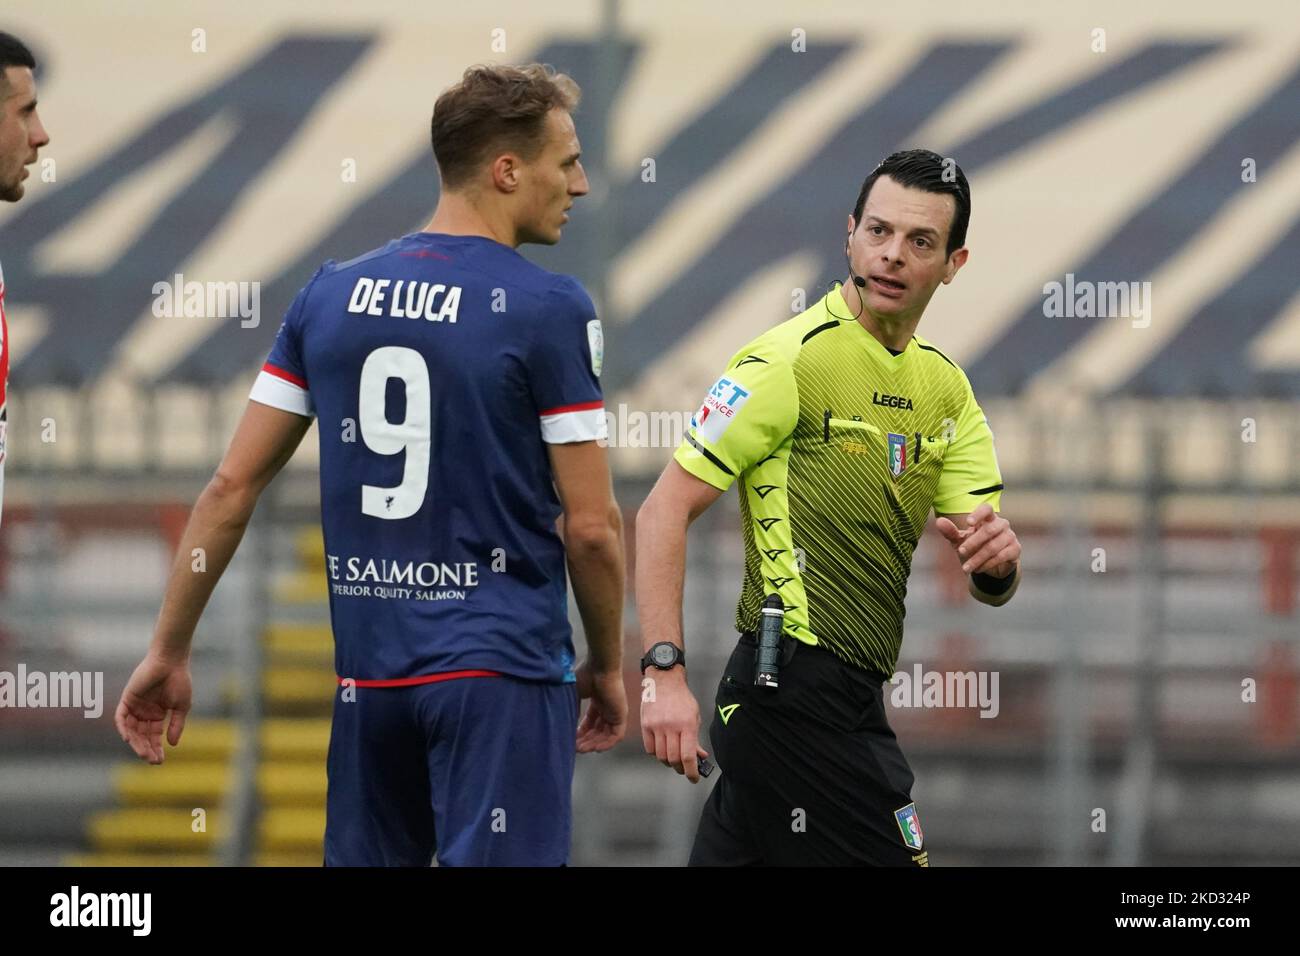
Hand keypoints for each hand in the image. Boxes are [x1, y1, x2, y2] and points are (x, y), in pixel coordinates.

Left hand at [114, 650, 191, 764]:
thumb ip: (176, 725)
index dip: (156, 748)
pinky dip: (123, 728)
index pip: (154, 736)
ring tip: (144, 754)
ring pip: (131, 730)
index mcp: (157, 714)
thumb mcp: (181, 707)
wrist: (171, 662)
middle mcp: (144, 712)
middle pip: (142, 736)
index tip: (160, 761)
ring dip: (136, 743)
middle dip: (146, 749)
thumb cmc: (179, 680)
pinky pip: (121, 717)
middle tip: (152, 761)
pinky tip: (128, 739)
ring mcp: (135, 706)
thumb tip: (172, 744)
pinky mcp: (127, 699)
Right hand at [575, 658, 627, 752]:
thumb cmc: (586, 674)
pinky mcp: (621, 715)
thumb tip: (564, 722)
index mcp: (597, 701)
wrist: (600, 666)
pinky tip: (595, 749)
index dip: (581, 732)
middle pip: (597, 730)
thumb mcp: (574, 694)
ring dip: (594, 744)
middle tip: (574, 748)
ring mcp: (615, 712)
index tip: (570, 739)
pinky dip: (606, 744)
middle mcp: (607, 708)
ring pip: (606, 735)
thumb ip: (571, 708)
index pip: (590, 722)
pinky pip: (616, 735)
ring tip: (581, 749)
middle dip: (586, 740)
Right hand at [640, 666, 708, 782]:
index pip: (688, 756)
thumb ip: (695, 738)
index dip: (691, 772)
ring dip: (668, 762)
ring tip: (673, 759)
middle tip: (683, 769)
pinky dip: (656, 753)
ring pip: (660, 756)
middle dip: (680, 768)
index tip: (693, 778)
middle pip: (673, 759)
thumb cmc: (681, 698)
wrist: (664, 680)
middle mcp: (671, 726)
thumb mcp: (694, 716)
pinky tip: (662, 748)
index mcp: (687, 724)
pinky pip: (649, 748)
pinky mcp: (645, 725)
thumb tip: (700, 757)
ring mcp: (656, 726)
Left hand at [935, 503, 1019, 577]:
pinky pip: (1001, 556)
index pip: (987, 509)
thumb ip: (950, 531)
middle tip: (960, 552)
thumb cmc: (973, 546)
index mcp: (988, 518)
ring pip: (993, 546)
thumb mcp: (960, 540)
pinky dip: (987, 564)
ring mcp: (1010, 536)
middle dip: (973, 542)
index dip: (979, 514)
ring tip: (966, 568)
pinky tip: (978, 569)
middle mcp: (1001, 524)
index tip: (968, 523)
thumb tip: (939, 521)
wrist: (990, 564)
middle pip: (989, 530)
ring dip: (978, 558)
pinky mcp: (1015, 549)